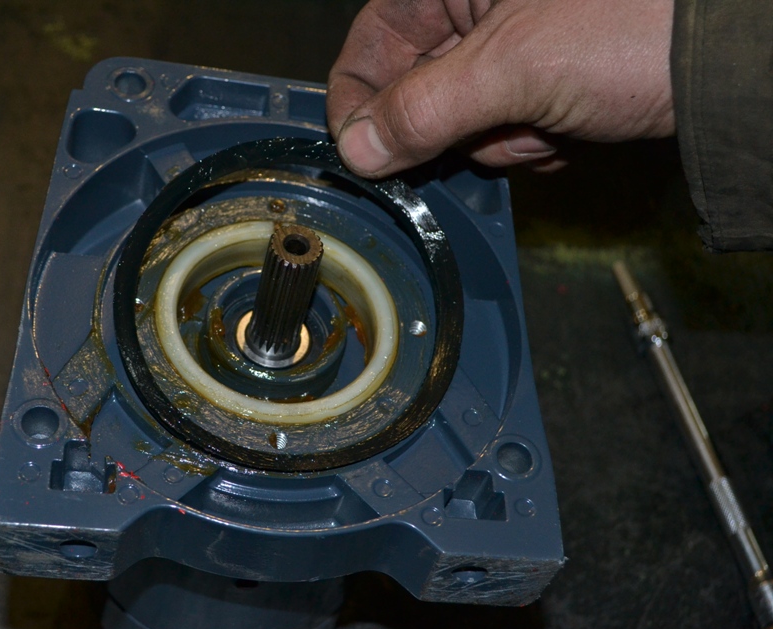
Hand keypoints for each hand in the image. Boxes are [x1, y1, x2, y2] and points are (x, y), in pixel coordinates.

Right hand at [327, 0, 675, 176]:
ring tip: (542, 123)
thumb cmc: (637, 26)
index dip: (359, 103)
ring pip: (458, 119)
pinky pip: (501, 128)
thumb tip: (357, 148)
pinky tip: (564, 129)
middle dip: (449, 128)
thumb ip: (422, 110)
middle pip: (413, 88)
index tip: (364, 156)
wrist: (728, 65)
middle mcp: (475, 6)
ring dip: (494, 140)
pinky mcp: (541, 80)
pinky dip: (526, 143)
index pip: (370, 41)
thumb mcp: (512, 70)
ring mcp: (510, 45)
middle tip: (491, 129)